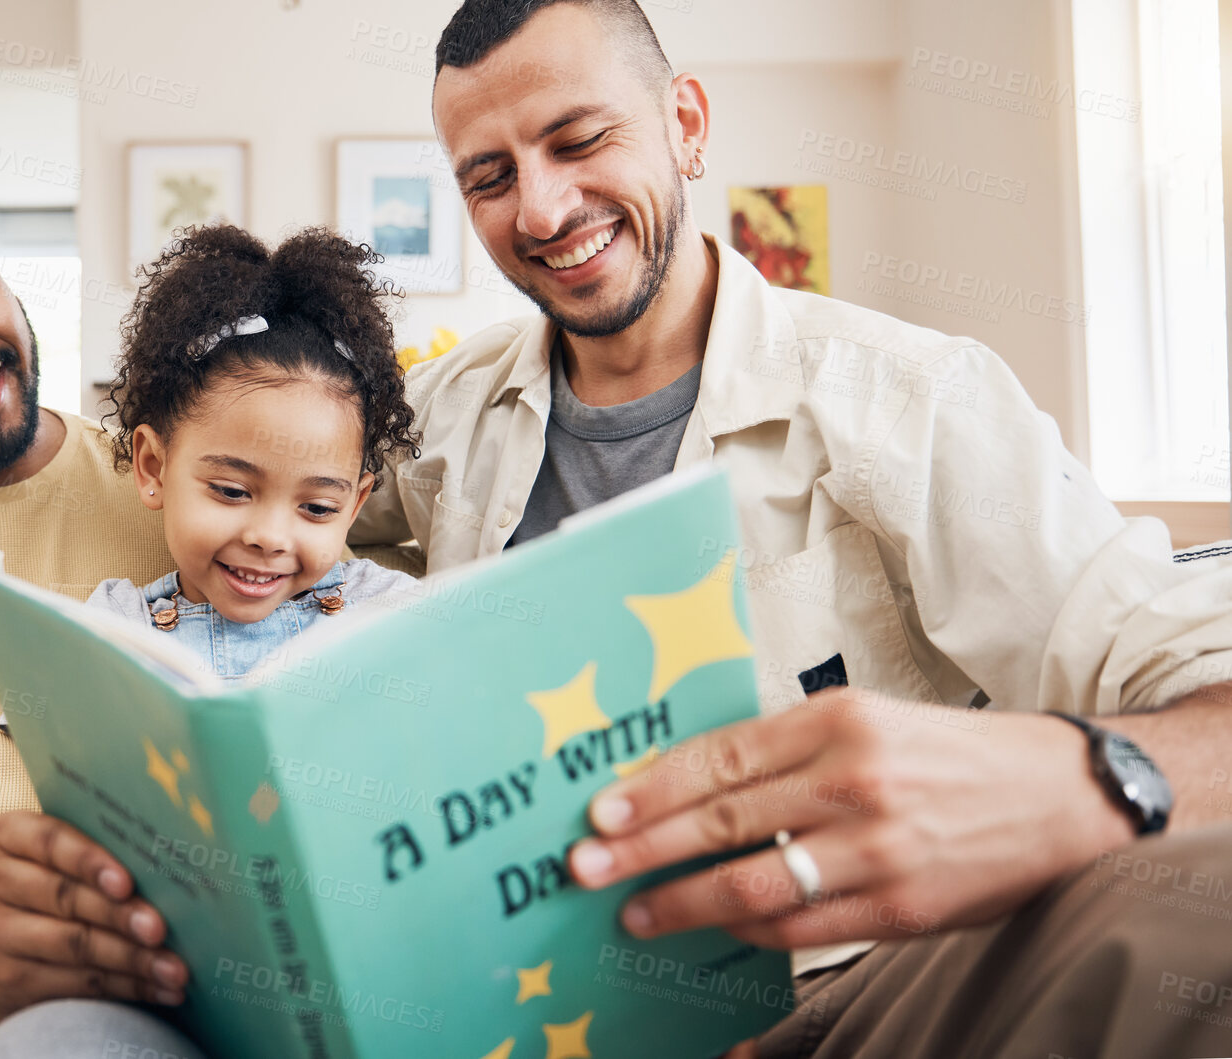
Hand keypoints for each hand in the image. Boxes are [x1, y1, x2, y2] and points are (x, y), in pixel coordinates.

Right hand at [0, 810, 188, 1023]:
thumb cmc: (39, 891)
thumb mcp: (47, 859)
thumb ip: (92, 855)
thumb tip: (166, 868)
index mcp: (6, 834)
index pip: (50, 840)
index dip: (90, 861)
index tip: (127, 883)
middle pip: (64, 897)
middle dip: (120, 915)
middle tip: (161, 930)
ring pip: (73, 945)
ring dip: (132, 960)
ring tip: (174, 969)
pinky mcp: (7, 980)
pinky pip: (75, 984)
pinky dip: (124, 987)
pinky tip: (158, 989)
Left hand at [566, 687, 1134, 949]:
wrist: (1061, 797)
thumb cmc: (947, 755)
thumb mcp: (866, 720)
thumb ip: (785, 749)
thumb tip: (689, 785)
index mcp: (837, 720)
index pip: (721, 757)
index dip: (653, 789)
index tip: (602, 812)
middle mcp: (854, 779)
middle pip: (723, 819)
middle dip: (644, 849)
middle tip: (586, 868)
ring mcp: (878, 848)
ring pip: (754, 881)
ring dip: (684, 901)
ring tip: (637, 912)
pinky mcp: (901, 905)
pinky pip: (802, 926)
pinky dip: (748, 928)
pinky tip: (714, 924)